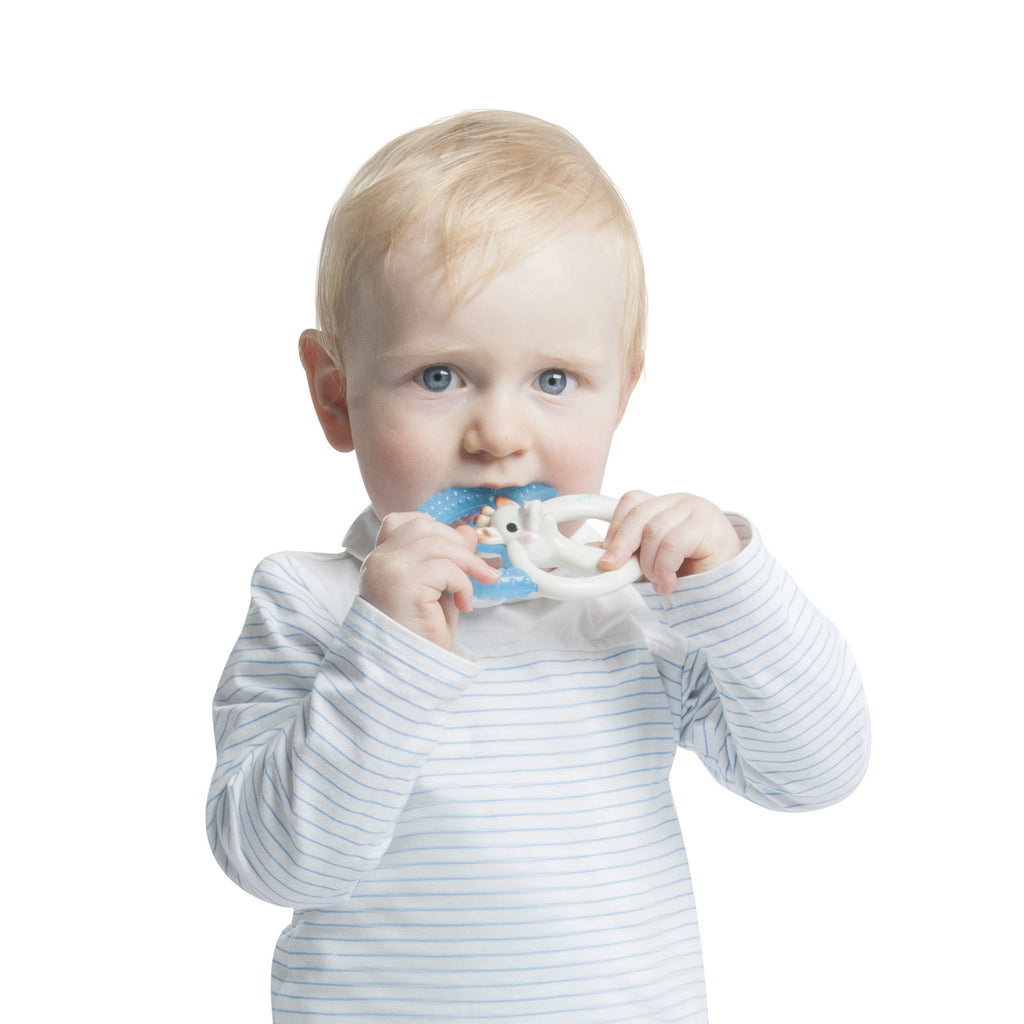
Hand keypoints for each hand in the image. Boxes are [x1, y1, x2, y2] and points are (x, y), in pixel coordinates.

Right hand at [359, 513, 500, 649]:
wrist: (404, 672)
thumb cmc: (418, 635)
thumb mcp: (438, 589)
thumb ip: (448, 558)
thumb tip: (467, 530)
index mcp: (380, 560)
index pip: (401, 521)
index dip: (432, 528)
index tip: (454, 550)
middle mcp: (379, 560)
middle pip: (423, 527)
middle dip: (457, 544)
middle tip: (477, 570)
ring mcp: (388, 569)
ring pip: (438, 543)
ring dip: (468, 563)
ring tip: (477, 586)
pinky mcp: (403, 583)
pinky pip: (446, 567)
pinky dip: (464, 584)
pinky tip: (464, 604)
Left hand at [598, 490, 741, 593]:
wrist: (733, 586)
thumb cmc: (693, 571)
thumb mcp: (650, 563)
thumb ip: (626, 556)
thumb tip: (591, 554)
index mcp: (664, 505)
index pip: (632, 501)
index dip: (615, 527)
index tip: (607, 556)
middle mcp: (680, 501)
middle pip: (639, 512)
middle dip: (620, 543)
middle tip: (612, 568)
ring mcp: (696, 508)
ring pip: (654, 530)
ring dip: (649, 563)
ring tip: (658, 581)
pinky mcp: (709, 524)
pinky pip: (672, 543)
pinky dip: (663, 567)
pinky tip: (668, 583)